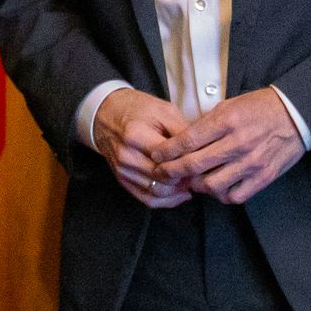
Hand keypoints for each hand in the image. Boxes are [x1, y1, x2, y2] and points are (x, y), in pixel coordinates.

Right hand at [89, 87, 190, 208]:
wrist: (106, 114)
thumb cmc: (137, 109)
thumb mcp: (163, 110)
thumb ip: (182, 131)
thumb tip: (201, 150)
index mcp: (136, 135)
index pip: (169, 158)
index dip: (190, 162)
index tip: (204, 161)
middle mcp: (127, 156)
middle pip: (164, 178)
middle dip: (186, 178)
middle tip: (202, 174)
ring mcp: (123, 171)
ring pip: (157, 192)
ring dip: (178, 191)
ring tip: (193, 182)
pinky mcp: (123, 180)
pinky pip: (147, 199)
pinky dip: (166, 201)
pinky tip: (180, 194)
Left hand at [161, 88, 306, 204]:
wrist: (296, 115)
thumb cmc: (260, 108)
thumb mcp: (230, 105)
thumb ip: (206, 124)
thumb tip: (181, 140)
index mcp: (227, 120)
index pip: (187, 141)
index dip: (167, 151)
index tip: (157, 155)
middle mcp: (238, 143)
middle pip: (194, 165)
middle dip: (172, 171)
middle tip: (163, 173)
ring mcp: (251, 162)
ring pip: (211, 185)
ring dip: (197, 185)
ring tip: (194, 180)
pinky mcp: (263, 177)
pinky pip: (234, 196)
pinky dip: (221, 194)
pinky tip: (218, 187)